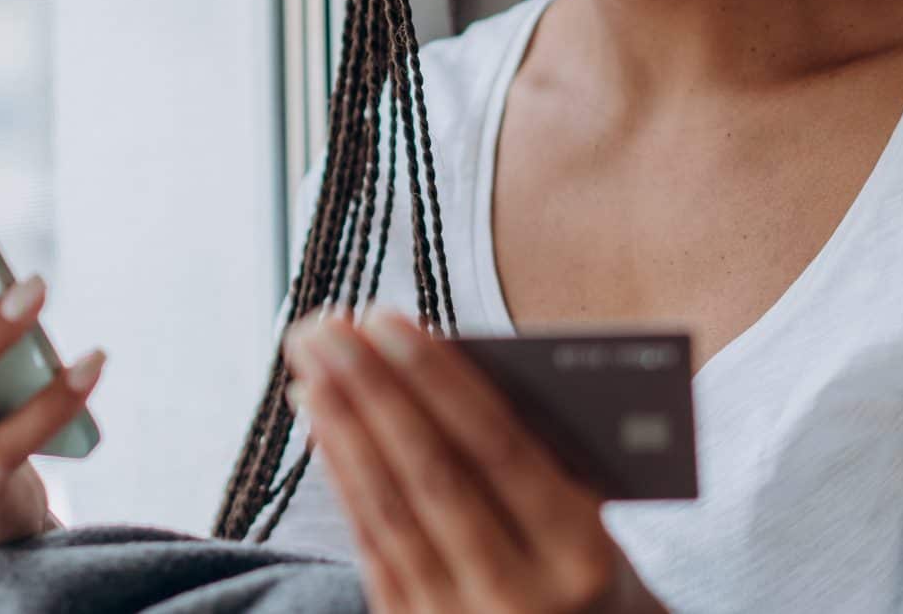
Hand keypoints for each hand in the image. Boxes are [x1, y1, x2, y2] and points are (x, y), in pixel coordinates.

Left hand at [282, 306, 668, 613]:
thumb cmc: (589, 569)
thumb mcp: (592, 517)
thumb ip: (539, 450)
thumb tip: (438, 366)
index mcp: (581, 555)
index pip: (497, 448)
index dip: (434, 380)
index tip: (383, 317)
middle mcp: (520, 598)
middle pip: (431, 475)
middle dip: (370, 392)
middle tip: (324, 327)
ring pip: (390, 513)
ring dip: (341, 429)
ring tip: (310, 366)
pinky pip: (373, 549)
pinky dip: (345, 482)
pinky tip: (323, 429)